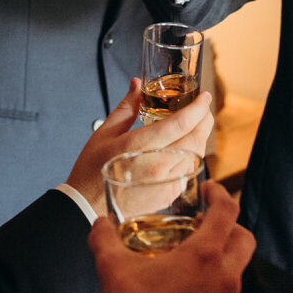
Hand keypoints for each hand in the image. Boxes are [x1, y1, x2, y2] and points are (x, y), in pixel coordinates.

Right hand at [65, 78, 213, 211]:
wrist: (87, 207)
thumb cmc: (92, 170)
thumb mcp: (105, 133)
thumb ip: (126, 107)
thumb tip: (138, 85)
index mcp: (139, 146)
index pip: (180, 124)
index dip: (198, 107)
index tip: (204, 96)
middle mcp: (157, 166)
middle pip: (196, 139)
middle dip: (204, 120)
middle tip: (203, 108)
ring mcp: (165, 183)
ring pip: (197, 156)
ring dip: (200, 137)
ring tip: (196, 125)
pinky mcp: (168, 195)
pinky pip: (189, 171)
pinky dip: (192, 156)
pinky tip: (185, 148)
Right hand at [88, 180, 254, 292]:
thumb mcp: (112, 269)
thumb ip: (103, 238)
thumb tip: (98, 222)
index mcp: (205, 255)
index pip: (228, 211)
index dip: (220, 193)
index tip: (208, 190)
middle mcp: (224, 275)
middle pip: (244, 237)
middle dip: (230, 224)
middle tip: (204, 220)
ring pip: (239, 265)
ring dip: (224, 252)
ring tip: (193, 251)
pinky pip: (226, 290)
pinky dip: (215, 278)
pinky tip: (188, 283)